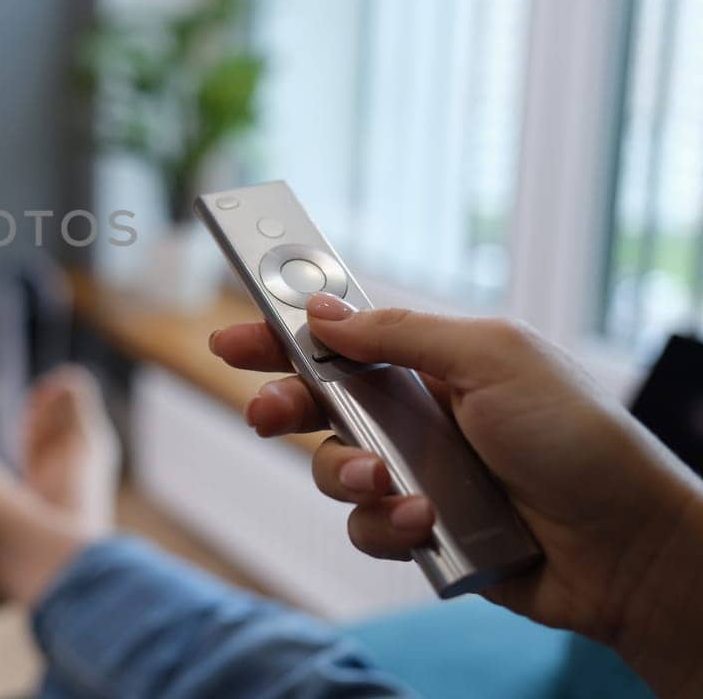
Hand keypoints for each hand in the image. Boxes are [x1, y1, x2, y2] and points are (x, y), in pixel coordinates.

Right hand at [210, 294, 702, 696]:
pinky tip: (426, 521)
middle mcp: (417, 415)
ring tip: (388, 483)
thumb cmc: (577, 439)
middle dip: (282, 404)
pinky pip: (366, 528)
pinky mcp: (421, 531)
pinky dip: (386, 525)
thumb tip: (325, 313)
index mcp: (433, 361)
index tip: (232, 336)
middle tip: (266, 412)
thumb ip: (401, 334)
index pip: (340, 337)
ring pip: (333, 470)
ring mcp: (417, 475)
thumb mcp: (492, 358)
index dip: (282, 333)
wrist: (628, 546)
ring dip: (346, 475)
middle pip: (317, 402)